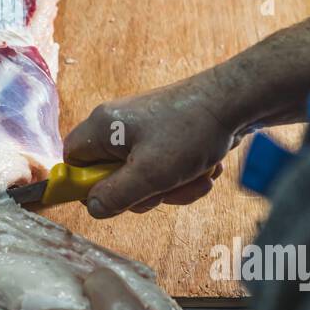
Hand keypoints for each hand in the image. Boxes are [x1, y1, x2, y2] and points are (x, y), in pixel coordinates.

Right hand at [64, 70, 240, 217]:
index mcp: (103, 127)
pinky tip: (207, 167)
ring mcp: (143, 129)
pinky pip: (164, 166)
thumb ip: (115, 196)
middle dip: (144, 191)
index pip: (73, 161)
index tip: (115, 199)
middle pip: (111, 175)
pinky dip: (185, 174)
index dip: (87, 186)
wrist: (236, 100)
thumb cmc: (190, 131)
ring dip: (172, 186)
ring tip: (197, 175)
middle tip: (165, 188)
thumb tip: (92, 209)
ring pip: (143, 176)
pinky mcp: (166, 134)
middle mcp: (118, 125)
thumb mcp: (149, 174)